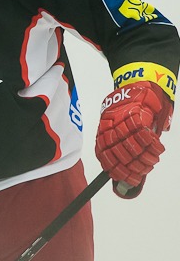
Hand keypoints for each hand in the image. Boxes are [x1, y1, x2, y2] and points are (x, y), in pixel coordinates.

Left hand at [96, 81, 172, 198]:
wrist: (137, 81)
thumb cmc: (131, 106)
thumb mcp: (121, 124)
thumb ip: (123, 141)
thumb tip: (128, 164)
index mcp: (103, 130)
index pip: (104, 155)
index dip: (116, 170)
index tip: (126, 179)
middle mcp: (110, 126)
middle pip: (119, 155)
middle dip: (133, 168)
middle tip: (143, 171)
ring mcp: (122, 121)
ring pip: (132, 148)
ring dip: (145, 158)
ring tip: (152, 162)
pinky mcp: (136, 115)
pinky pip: (144, 135)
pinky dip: (153, 145)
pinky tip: (157, 148)